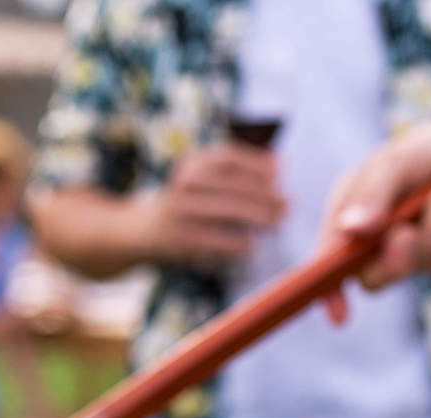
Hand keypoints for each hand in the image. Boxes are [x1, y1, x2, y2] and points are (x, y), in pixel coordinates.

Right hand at [144, 143, 284, 267]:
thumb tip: (277, 163)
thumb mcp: (201, 178)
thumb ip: (234, 171)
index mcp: (192, 163)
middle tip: (288, 204)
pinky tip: (252, 246)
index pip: (228, 157)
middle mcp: (185, 182)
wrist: (142, 229)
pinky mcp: (180, 237)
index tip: (280, 172)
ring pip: (227, 210)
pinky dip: (236, 243)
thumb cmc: (187, 202)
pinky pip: (215, 239)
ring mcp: (181, 210)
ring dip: (258, 216)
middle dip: (265, 194)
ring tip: (278, 222)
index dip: (257, 162)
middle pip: (233, 185)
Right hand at [319, 113, 430, 318]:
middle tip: (408, 233)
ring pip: (411, 266)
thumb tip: (350, 228)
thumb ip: (373, 194)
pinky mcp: (427, 255)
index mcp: (345, 212)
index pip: (328, 259)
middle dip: (394, 257)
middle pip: (371, 276)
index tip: (340, 314)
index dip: (328, 290)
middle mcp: (366, 238)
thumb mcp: (396, 164)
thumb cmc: (422, 155)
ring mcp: (398, 250)